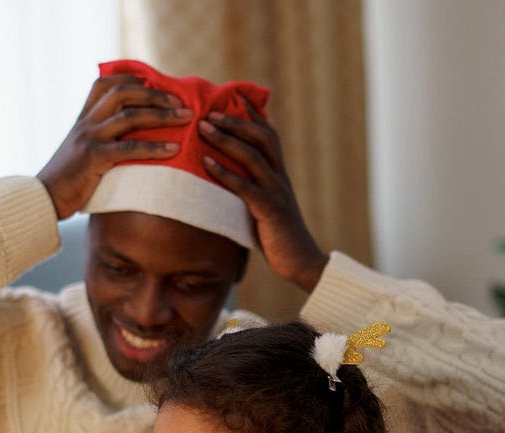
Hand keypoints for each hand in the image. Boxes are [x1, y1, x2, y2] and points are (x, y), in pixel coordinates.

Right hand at [37, 75, 193, 219]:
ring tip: (185, 117)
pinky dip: (154, 147)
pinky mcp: (94, 157)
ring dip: (162, 115)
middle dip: (155, 94)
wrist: (43, 199)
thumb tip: (126, 140)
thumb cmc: (67, 182)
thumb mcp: (80, 153)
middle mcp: (86, 123)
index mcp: (83, 119)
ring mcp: (90, 138)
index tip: (154, 82)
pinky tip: (174, 149)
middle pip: (123, 93)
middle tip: (180, 102)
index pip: (104, 84)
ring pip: (130, 116)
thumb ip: (99, 141)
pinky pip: (129, 148)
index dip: (130, 79)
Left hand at [198, 98, 327, 291]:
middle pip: (261, 137)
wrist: (302, 263)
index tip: (233, 97)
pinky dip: (224, 173)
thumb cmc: (278, 238)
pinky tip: (206, 163)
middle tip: (209, 111)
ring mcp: (277, 192)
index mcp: (280, 174)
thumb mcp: (264, 208)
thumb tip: (226, 181)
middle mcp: (280, 178)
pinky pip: (245, 187)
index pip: (268, 135)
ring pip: (252, 156)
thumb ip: (250, 190)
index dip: (252, 115)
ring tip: (203, 128)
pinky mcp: (270, 210)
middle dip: (236, 121)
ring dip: (226, 139)